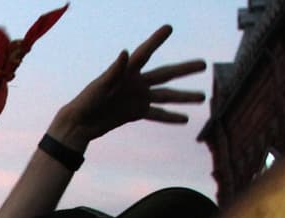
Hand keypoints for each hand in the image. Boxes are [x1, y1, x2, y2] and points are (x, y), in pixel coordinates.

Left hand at [49, 25, 204, 149]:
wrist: (80, 123)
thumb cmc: (86, 101)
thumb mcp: (99, 86)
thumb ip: (113, 70)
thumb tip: (125, 52)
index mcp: (127, 71)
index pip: (145, 53)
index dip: (157, 40)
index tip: (169, 27)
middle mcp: (136, 82)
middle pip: (166, 74)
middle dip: (185, 69)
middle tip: (204, 64)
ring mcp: (138, 97)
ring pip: (167, 96)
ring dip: (184, 97)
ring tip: (203, 97)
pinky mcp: (136, 112)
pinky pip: (157, 114)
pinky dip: (170, 117)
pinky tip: (185, 120)